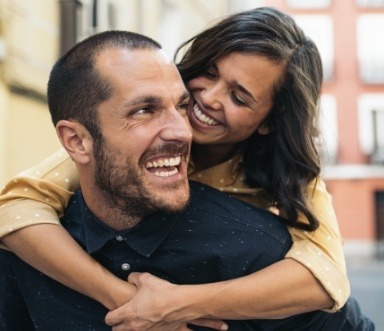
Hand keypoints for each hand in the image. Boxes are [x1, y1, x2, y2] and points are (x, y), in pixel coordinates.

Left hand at [105, 272, 226, 329]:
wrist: (181, 304)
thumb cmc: (163, 292)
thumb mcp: (146, 279)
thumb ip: (134, 278)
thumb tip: (130, 278)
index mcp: (129, 313)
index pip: (109, 319)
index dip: (110, 314)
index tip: (115, 310)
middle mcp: (134, 326)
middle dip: (117, 324)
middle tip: (123, 316)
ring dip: (129, 328)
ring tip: (136, 319)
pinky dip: (144, 330)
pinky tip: (149, 321)